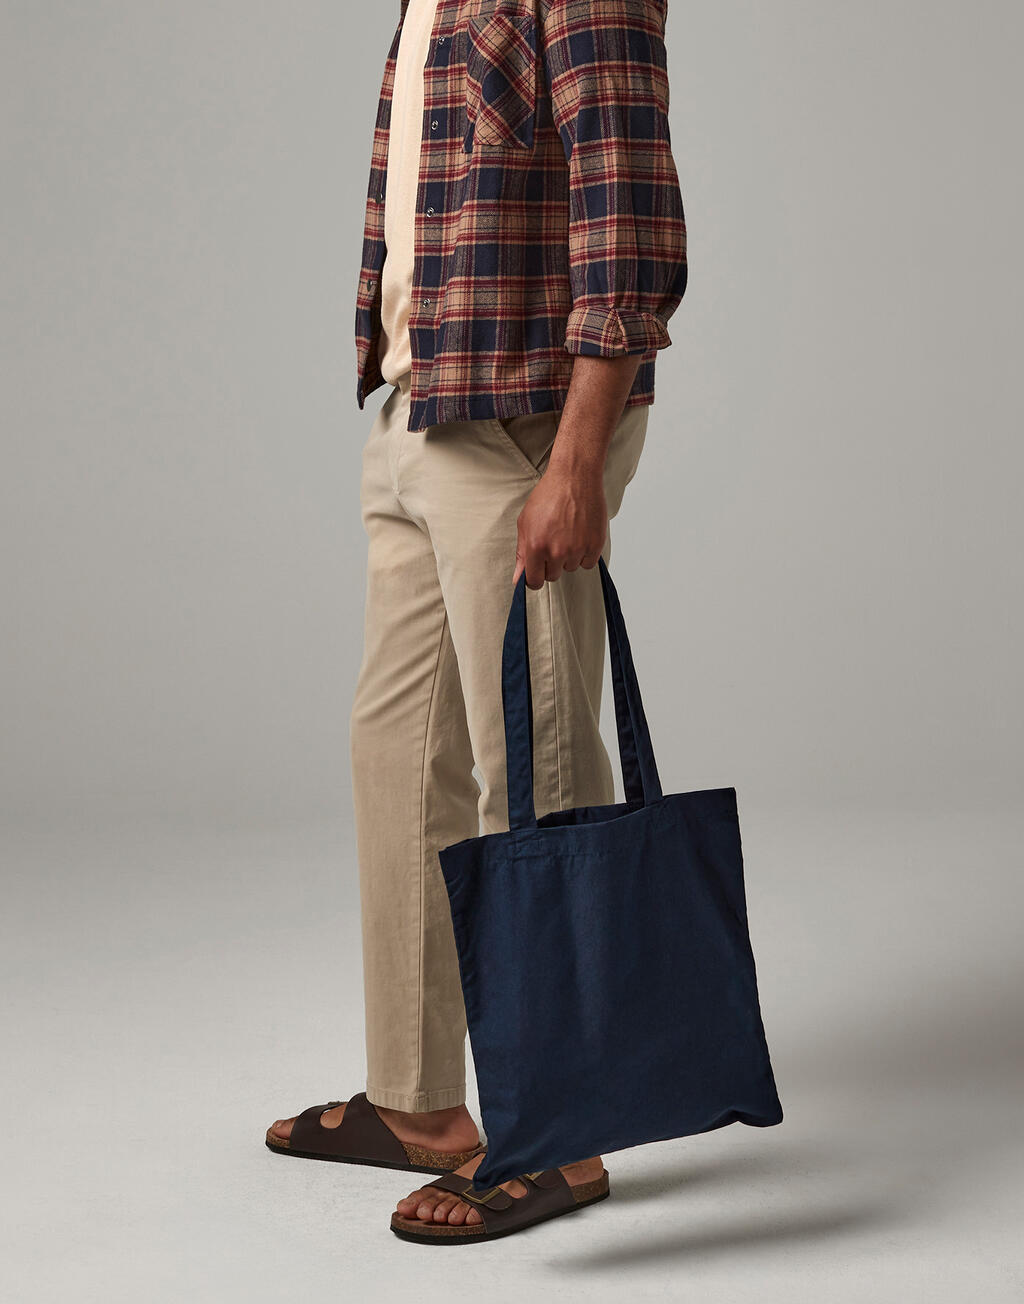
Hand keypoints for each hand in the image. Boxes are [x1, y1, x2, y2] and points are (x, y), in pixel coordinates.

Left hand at [513, 463, 607, 588]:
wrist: (574, 477)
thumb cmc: (549, 496)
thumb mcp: (525, 522)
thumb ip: (521, 553)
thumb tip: (518, 578)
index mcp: (536, 547)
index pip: (534, 581)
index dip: (535, 577)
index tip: (537, 570)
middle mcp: (557, 551)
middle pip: (553, 576)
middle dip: (551, 564)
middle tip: (554, 541)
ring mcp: (577, 549)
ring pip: (571, 568)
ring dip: (569, 556)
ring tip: (568, 532)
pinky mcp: (595, 544)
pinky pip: (587, 563)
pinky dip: (585, 553)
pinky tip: (580, 535)